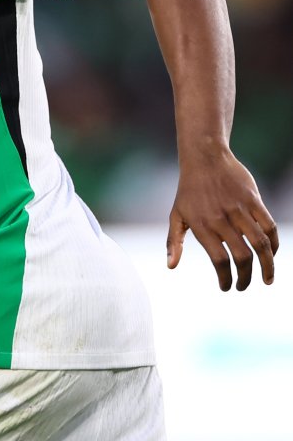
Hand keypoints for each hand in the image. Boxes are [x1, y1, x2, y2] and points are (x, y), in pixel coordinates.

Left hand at [167, 148, 278, 290]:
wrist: (204, 158)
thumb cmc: (188, 191)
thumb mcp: (176, 215)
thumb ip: (174, 241)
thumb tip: (171, 266)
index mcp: (201, 225)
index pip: (219, 260)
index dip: (225, 278)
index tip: (228, 288)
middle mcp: (221, 218)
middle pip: (242, 256)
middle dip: (246, 277)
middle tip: (244, 286)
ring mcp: (239, 209)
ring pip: (260, 244)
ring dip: (268, 265)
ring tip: (267, 279)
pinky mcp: (253, 200)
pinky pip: (269, 226)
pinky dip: (274, 244)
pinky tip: (271, 254)